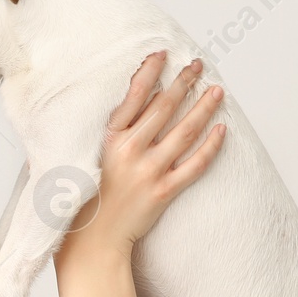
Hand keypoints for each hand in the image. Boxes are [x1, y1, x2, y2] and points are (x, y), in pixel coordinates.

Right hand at [55, 52, 225, 265]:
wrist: (91, 241)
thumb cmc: (82, 200)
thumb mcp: (75, 159)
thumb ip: (87, 132)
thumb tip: (89, 104)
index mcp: (107, 139)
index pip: (134, 96)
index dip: (150, 72)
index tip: (163, 54)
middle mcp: (129, 151)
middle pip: (164, 107)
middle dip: (183, 82)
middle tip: (197, 65)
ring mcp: (148, 172)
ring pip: (184, 131)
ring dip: (204, 107)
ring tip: (217, 90)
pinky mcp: (163, 192)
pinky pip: (195, 165)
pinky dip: (211, 146)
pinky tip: (221, 129)